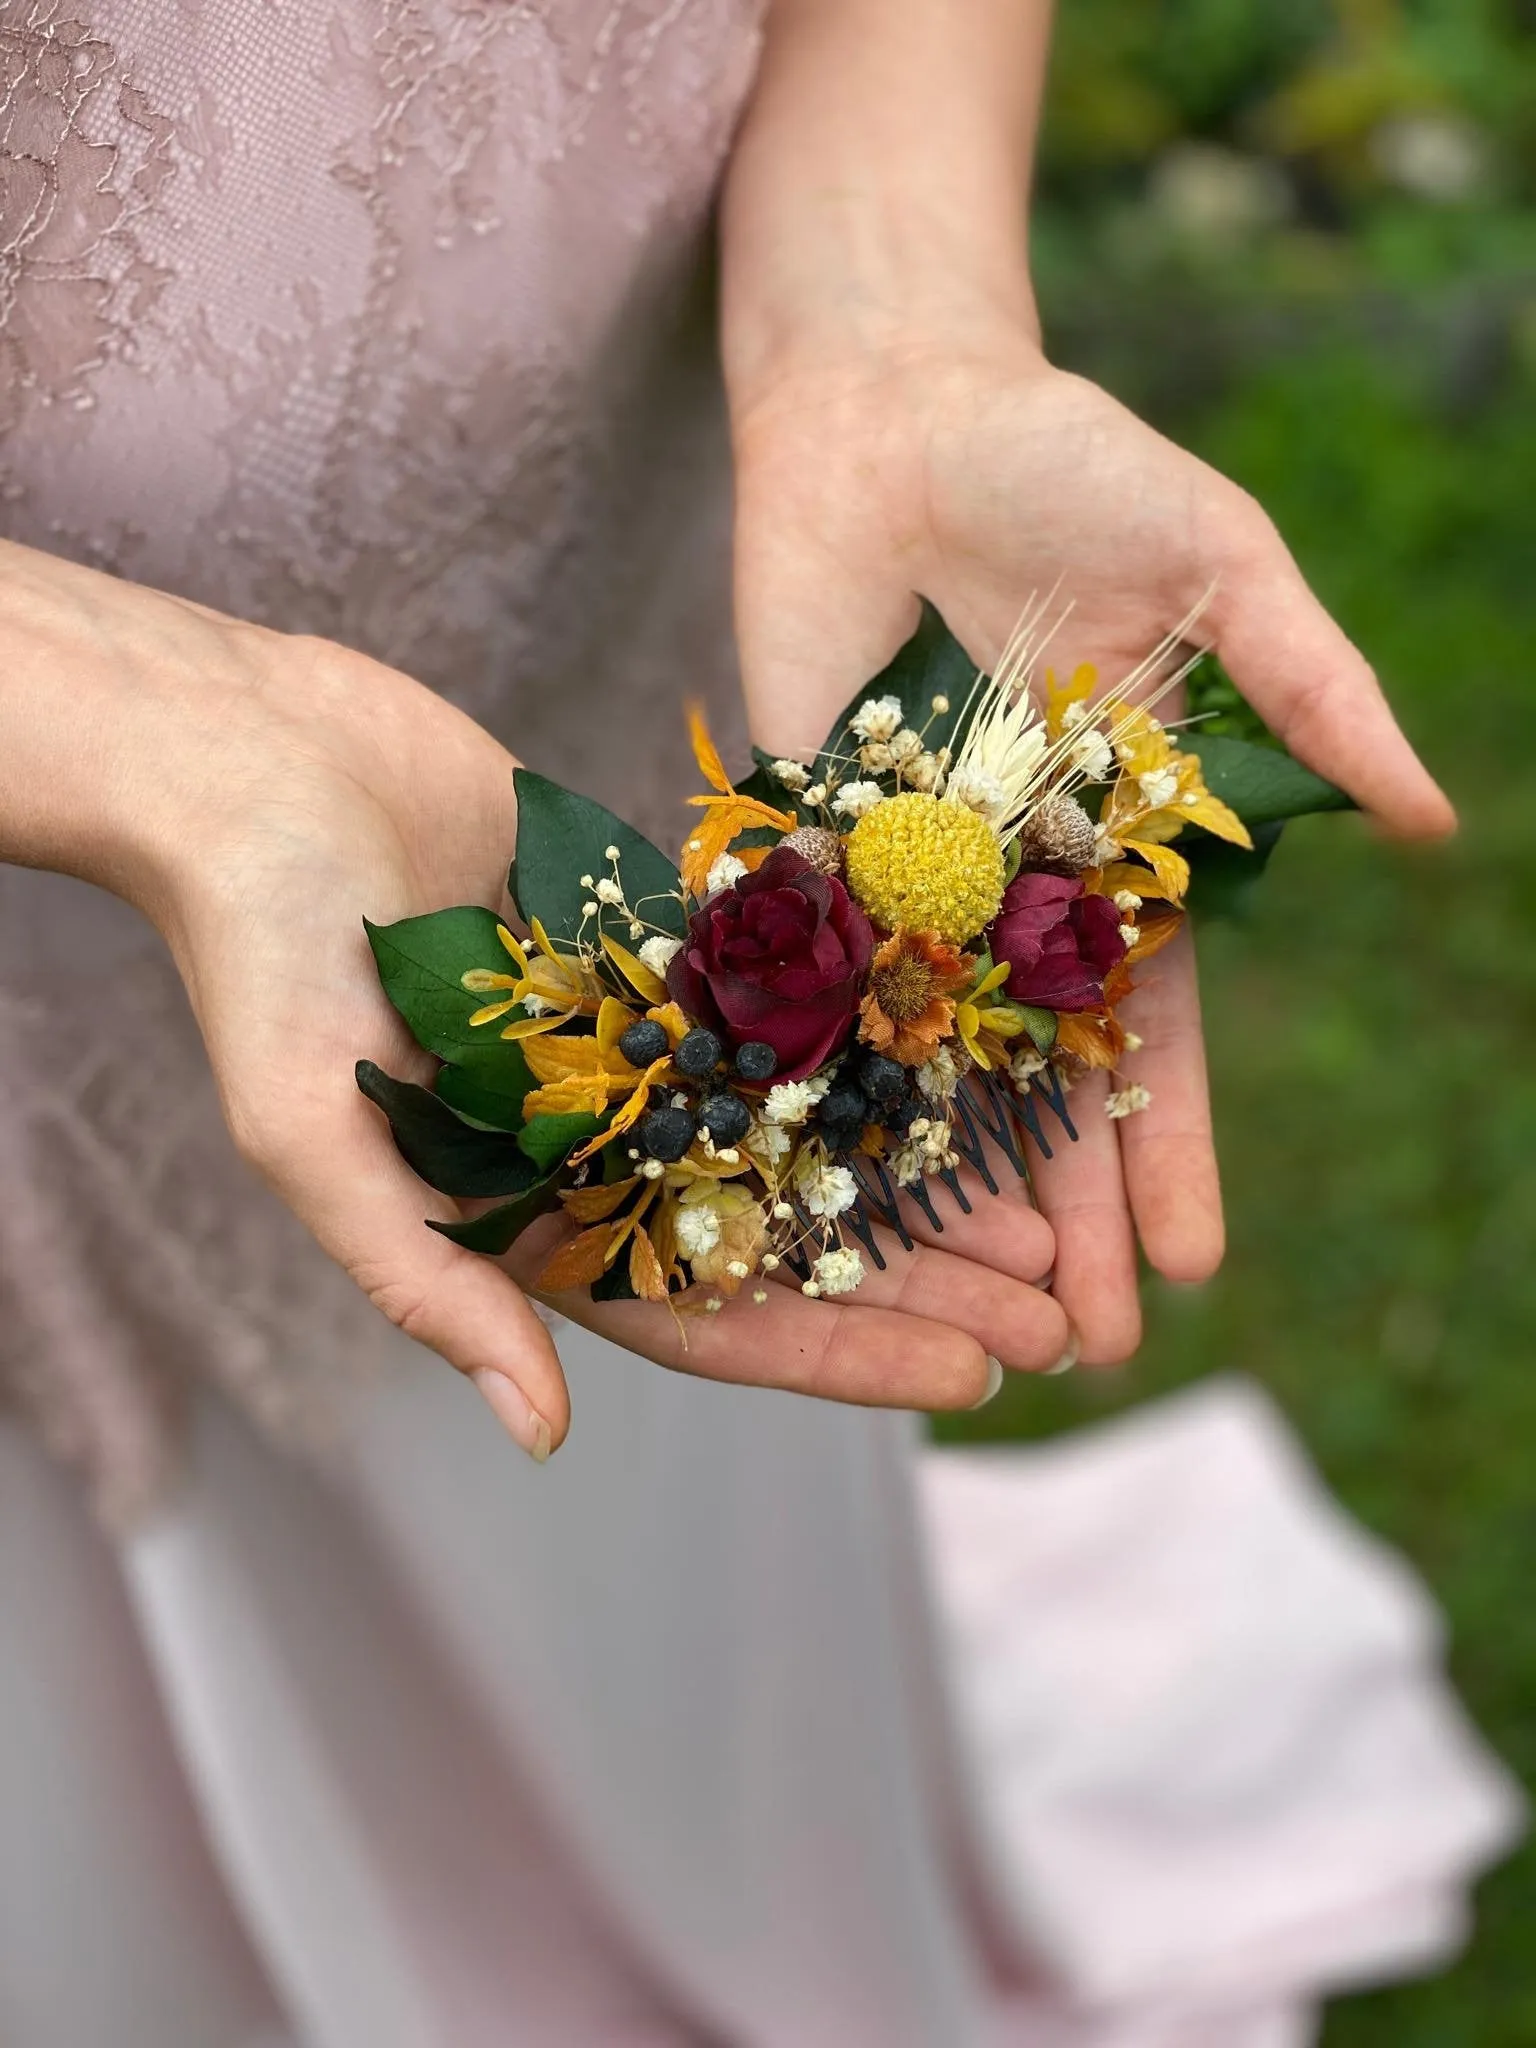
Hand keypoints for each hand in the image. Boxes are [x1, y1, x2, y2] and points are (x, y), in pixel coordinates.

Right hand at [1, 546, 1071, 1458]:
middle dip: (918, 1277)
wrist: (248, 764)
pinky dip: (870, 1035)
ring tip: (1048, 1203)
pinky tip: (966, 1053)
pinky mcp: (647, 940)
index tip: (976, 1373)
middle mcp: (591, 1140)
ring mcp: (626, 1040)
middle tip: (1060, 1308)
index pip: (708, 1313)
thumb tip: (542, 1435)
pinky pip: (783, 1002)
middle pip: (785, 1232)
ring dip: (915, 1167)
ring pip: (803, 1124)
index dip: (844, 1351)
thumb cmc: (255, 953)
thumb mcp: (317, 1139)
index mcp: (522, 1212)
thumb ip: (427, 1283)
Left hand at [728, 329, 1453, 1361]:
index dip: (1172, 1146)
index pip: (1155, 1032)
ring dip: (943, 1184)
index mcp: (1122, 846)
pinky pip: (805, 978)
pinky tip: (819, 1182)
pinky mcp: (796, 841)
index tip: (1192, 1263)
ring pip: (923, 1061)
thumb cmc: (1071, 465)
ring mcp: (899, 876)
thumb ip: (1311, 693)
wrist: (893, 402)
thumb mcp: (1219, 567)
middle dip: (1060, 1208)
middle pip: (1037, 1081)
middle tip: (1076, 1345)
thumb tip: (1440, 822)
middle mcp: (1010, 886)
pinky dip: (814, 1077)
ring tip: (957, 1307)